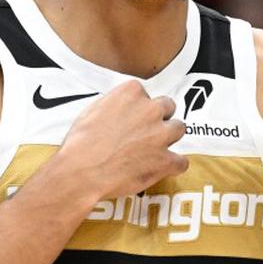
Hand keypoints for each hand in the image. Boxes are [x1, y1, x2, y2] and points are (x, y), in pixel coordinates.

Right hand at [57, 80, 188, 198]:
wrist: (82, 170)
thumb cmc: (81, 142)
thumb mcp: (93, 110)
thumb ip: (115, 105)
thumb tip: (120, 110)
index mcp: (132, 93)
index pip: (145, 94)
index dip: (139, 108)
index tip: (133, 117)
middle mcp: (151, 109)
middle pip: (167, 107)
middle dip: (159, 118)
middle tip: (146, 132)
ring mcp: (161, 135)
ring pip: (179, 129)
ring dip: (169, 138)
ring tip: (155, 149)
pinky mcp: (165, 160)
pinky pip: (182, 161)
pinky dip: (174, 165)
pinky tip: (163, 168)